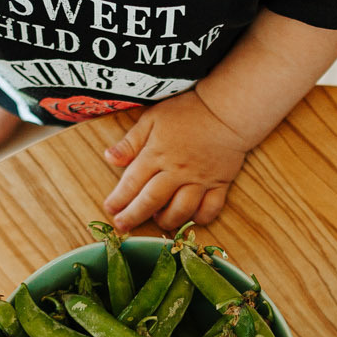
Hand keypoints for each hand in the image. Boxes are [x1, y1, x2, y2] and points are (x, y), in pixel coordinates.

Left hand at [101, 91, 251, 232]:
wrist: (227, 111)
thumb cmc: (188, 111)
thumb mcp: (152, 119)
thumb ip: (131, 141)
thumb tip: (109, 158)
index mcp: (157, 154)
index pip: (132, 182)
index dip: (119, 199)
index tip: (109, 209)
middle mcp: (177, 171)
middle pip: (152, 201)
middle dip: (134, 216)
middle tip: (123, 226)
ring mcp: (200, 180)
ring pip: (181, 210)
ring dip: (167, 221)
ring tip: (158, 221)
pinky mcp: (219, 184)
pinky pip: (210, 209)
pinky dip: (200, 218)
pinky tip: (190, 217)